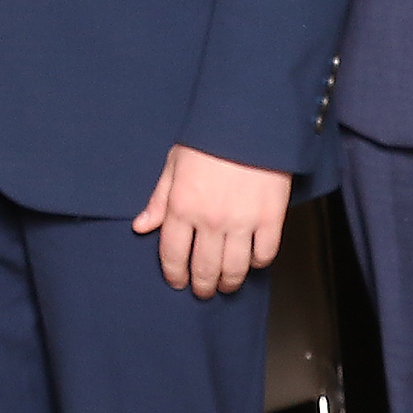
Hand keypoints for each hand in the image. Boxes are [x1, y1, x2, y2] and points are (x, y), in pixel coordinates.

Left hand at [133, 144, 290, 298]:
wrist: (249, 121)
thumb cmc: (209, 139)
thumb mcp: (174, 164)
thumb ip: (158, 200)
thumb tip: (142, 227)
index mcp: (182, 207)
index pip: (173, 255)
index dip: (174, 275)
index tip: (177, 282)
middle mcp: (210, 220)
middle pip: (204, 269)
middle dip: (202, 286)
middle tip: (203, 290)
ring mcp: (242, 222)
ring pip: (234, 269)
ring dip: (228, 283)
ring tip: (226, 285)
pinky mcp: (271, 218)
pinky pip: (264, 254)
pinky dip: (257, 263)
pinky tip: (251, 261)